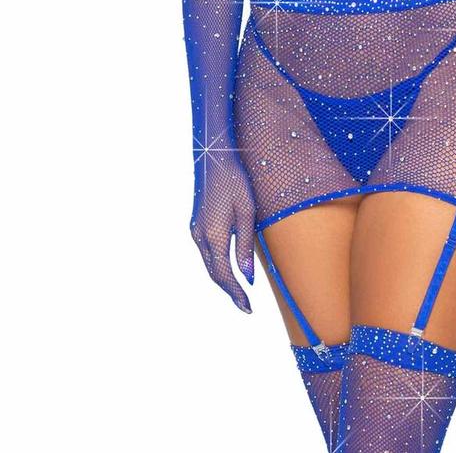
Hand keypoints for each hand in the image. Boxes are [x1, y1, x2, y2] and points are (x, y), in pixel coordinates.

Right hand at [190, 155, 256, 312]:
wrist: (213, 157)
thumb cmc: (235, 181)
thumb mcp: (246, 211)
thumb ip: (244, 246)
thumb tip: (246, 278)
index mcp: (213, 234)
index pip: (224, 274)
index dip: (236, 293)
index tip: (248, 308)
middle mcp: (200, 236)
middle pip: (214, 273)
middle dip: (230, 291)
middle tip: (246, 306)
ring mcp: (195, 230)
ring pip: (209, 264)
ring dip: (223, 279)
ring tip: (240, 292)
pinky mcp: (196, 225)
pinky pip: (207, 253)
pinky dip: (217, 265)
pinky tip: (229, 268)